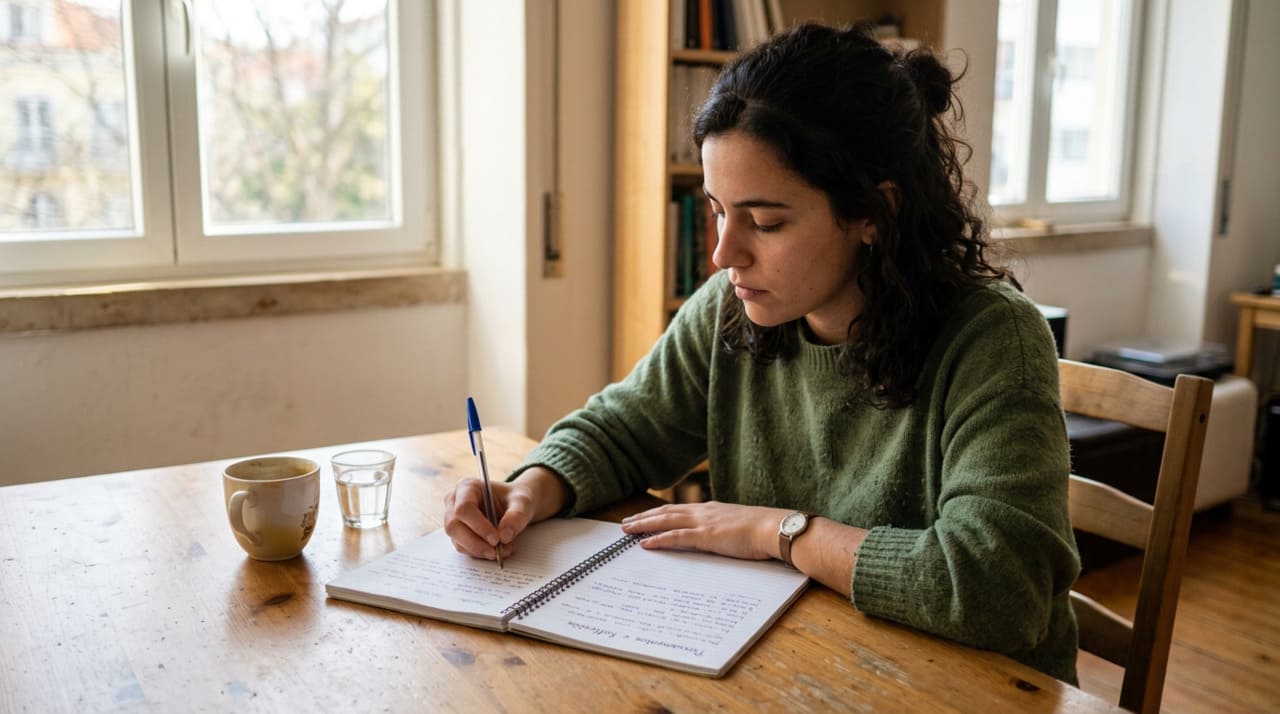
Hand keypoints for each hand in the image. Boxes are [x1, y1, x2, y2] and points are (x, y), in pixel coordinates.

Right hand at [442, 466, 569, 560]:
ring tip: (503, 551)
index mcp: (467, 487)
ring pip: (457, 541)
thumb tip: (504, 536)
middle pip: (454, 526)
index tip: (496, 538)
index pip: (464, 508)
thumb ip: (516, 516)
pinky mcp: (458, 535)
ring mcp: (454, 519)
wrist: (515, 507)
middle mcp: (455, 502)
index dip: (478, 525)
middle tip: (496, 552)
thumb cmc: (515, 499)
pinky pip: (464, 548)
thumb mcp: (522, 503)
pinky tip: (497, 551)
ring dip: (480, 551)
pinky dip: (480, 554)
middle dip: (476, 543)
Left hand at [620, 501, 788, 560]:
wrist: (775, 528)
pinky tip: (644, 543)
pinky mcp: (706, 536)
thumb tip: (721, 537)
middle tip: (626, 523)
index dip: (660, 513)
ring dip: (644, 525)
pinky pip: (676, 537)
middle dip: (644, 517)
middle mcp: (704, 512)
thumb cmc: (763, 530)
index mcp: (711, 509)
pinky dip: (658, 539)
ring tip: (627, 530)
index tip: (645, 517)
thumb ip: (726, 529)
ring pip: (665, 521)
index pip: (679, 509)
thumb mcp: (739, 526)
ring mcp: (703, 522)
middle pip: (666, 512)